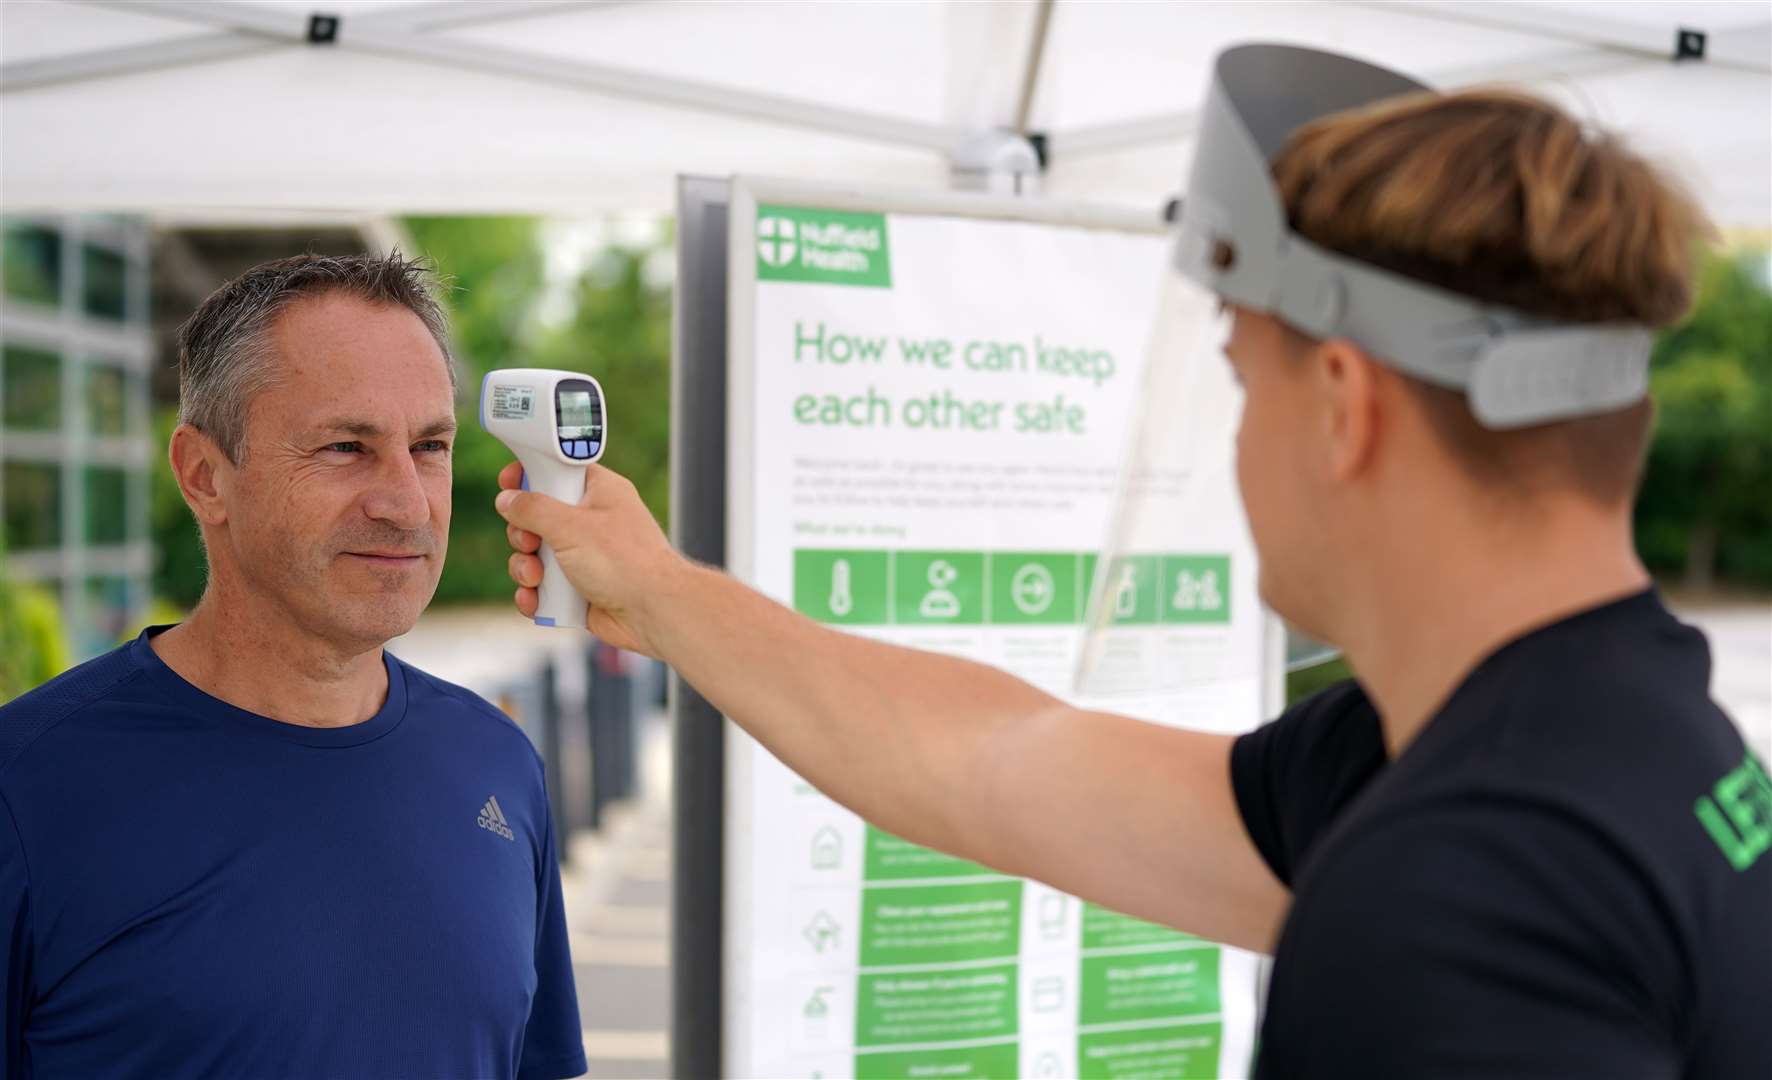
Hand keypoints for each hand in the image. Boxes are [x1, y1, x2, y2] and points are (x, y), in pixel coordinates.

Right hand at [494, 461, 686, 655]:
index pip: (558, 471)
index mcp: (599, 492)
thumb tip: (507, 499)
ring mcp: (584, 557)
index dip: (531, 474)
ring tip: (537, 578)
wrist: (655, 612)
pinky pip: (543, 588)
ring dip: (526, 568)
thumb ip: (533, 508)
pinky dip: (535, 595)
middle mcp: (591, 522)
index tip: (508, 481)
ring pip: (535, 555)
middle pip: (536, 517)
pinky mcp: (579, 588)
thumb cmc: (626, 562)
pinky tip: (536, 600)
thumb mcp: (571, 525)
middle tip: (531, 542)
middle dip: (523, 535)